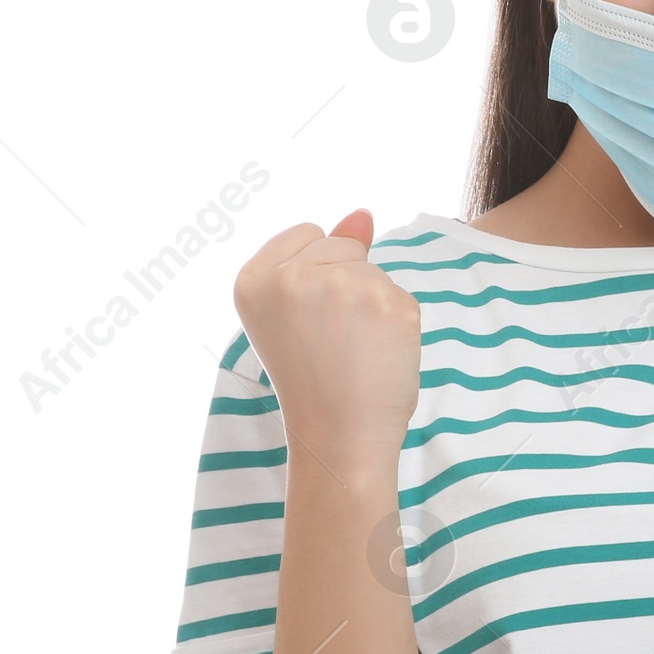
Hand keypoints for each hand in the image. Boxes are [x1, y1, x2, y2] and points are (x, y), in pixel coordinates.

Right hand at [233, 208, 421, 471]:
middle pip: (343, 247)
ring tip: (352, 352)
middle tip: (329, 342)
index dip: (314, 276)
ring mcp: (342, 287)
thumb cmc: (313, 380)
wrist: (338, 440)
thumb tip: (363, 214)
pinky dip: (397, 324)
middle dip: (344, 285)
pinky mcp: (389, 303)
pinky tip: (378, 355)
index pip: (305, 233)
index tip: (305, 320)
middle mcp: (291, 278)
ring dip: (372, 305)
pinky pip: (401, 294)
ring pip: (374, 270)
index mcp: (252, 280)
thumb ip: (322, 254)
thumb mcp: (293, 312)